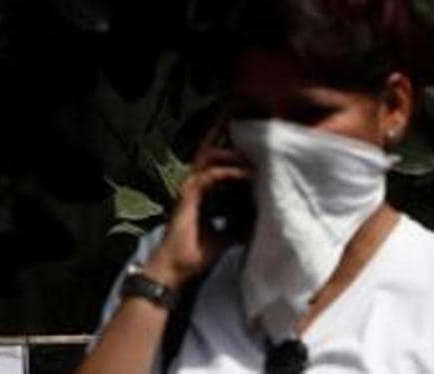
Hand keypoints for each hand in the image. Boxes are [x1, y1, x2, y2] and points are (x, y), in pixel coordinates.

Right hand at [143, 115, 251, 290]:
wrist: (175, 269)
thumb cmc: (195, 255)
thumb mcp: (224, 237)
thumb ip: (237, 226)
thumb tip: (258, 221)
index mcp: (200, 195)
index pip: (215, 167)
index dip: (231, 157)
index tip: (252, 152)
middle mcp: (193, 188)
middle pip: (211, 156)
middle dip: (230, 147)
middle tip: (253, 145)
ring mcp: (188, 190)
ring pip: (210, 160)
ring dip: (233, 157)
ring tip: (253, 159)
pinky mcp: (188, 196)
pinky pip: (210, 175)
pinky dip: (229, 172)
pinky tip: (245, 174)